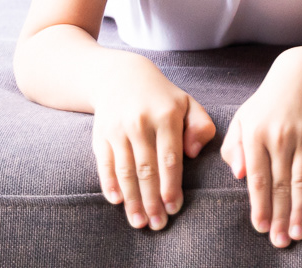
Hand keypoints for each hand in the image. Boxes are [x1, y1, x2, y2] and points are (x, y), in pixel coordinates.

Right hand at [91, 56, 214, 229]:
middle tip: (158, 224)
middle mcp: (140, 122)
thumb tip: (193, 153)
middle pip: (147, 169)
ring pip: (125, 171)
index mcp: (166, 115)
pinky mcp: (100, 135)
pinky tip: (118, 202)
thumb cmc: (162, 98)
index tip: (174, 208)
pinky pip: (104, 164)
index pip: (170, 158)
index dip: (171, 186)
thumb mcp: (187, 104)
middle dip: (152, 201)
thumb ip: (200, 126)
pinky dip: (109, 185)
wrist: (121, 76)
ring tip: (139, 222)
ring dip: (132, 200)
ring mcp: (118, 129)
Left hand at [220, 50, 301, 246]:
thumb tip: (239, 175)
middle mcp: (280, 135)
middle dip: (280, 216)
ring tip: (298, 233)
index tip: (261, 227)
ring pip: (301, 179)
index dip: (260, 205)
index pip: (257, 177)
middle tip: (281, 242)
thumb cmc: (267, 103)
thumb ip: (234, 147)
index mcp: (255, 133)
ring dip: (300, 209)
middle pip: (280, 184)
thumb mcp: (243, 118)